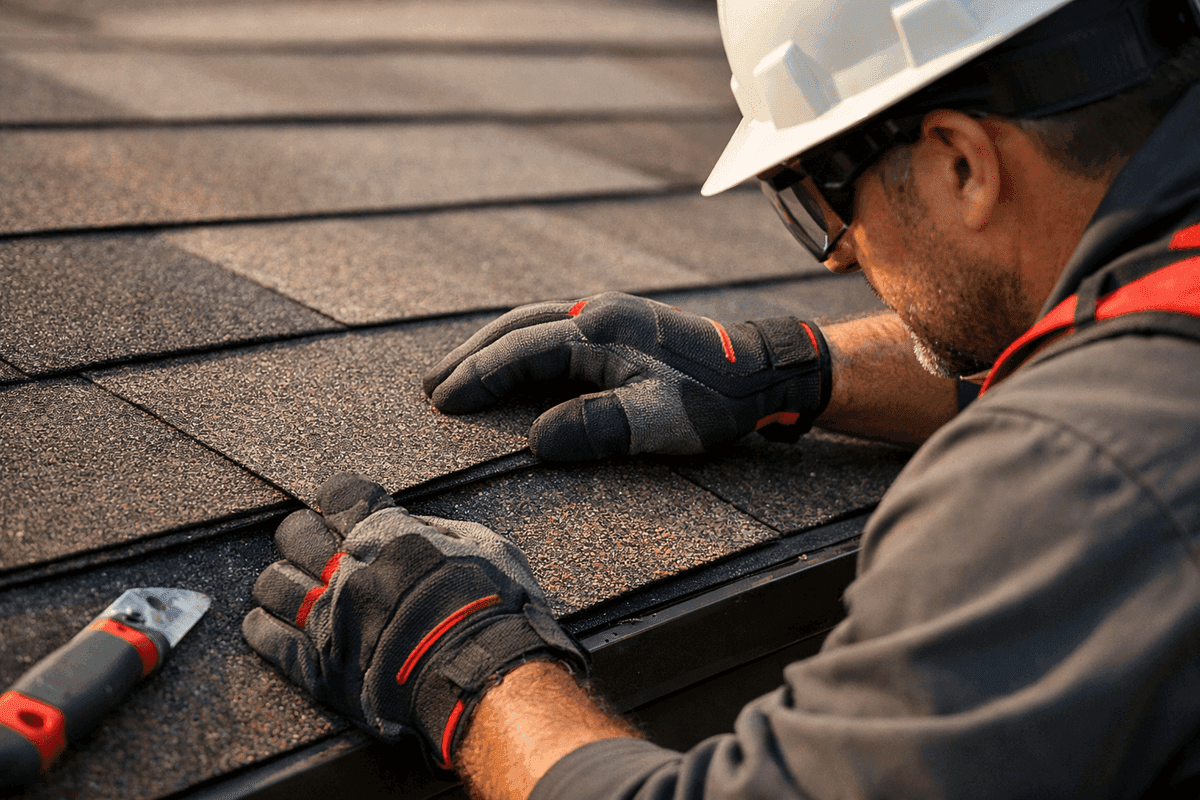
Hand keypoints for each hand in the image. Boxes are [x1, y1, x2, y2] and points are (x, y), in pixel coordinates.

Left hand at [242, 474, 589, 769]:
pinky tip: (270, 621)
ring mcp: (330, 620)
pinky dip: (264, 625)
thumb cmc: (496, 610)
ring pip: (273, 583)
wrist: (484, 677)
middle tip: (314, 544)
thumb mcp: (488, 547)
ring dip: (283, 580)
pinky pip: (268, 638)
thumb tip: (415, 523)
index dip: (338, 498)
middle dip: (304, 534)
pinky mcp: (320, 668)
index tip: (337, 505)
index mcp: (389, 536)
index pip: (343, 496)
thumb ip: (444, 530)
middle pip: (296, 535)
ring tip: (295, 585)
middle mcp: (350, 571)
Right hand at [423, 292, 831, 459]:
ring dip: (492, 347)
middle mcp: (598, 310)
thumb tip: (534, 441)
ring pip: (532, 323)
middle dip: (470, 357)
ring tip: (458, 373)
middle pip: (516, 328)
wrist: (762, 371)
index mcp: (600, 329)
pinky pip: (553, 328)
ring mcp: (608, 312)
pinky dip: (520, 344)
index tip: (442, 405)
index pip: (520, 351)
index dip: (477, 378)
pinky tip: (513, 362)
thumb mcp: (657, 422)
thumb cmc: (712, 400)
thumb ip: (595, 428)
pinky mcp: (619, 323)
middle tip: (431, 387)